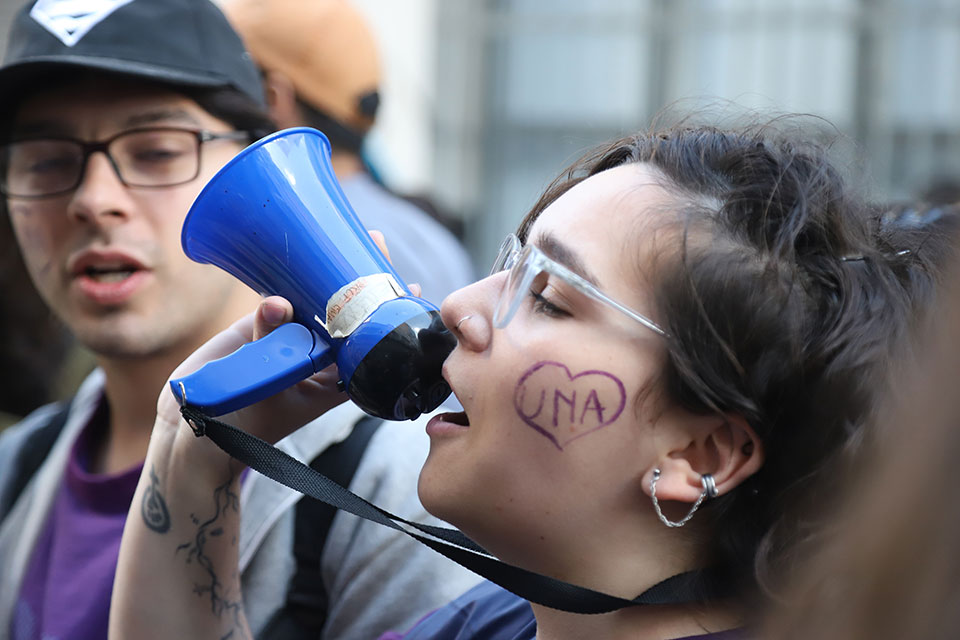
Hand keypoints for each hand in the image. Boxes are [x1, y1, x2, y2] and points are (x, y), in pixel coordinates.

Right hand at [155, 229, 415, 442]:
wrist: (196, 431)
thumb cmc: (243, 425)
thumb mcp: (268, 388)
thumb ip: (271, 343)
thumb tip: (278, 303)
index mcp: (335, 381)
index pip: (371, 345)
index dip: (388, 316)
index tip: (407, 287)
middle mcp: (317, 358)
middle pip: (348, 315)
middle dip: (362, 281)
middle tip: (376, 244)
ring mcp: (290, 342)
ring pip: (316, 303)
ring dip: (328, 274)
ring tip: (347, 239)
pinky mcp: (260, 330)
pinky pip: (280, 300)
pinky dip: (287, 279)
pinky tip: (299, 254)